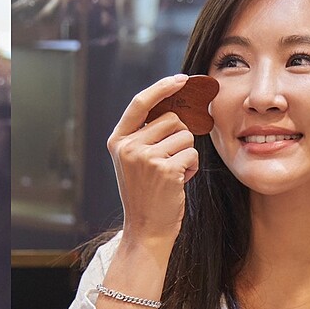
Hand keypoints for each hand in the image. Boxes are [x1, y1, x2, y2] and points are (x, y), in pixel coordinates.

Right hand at [107, 75, 202, 247]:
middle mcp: (127, 146)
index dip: (162, 87)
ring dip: (186, 154)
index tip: (181, 80)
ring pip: (185, 135)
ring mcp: (144, 157)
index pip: (140, 102)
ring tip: (172, 174)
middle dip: (179, 138)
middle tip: (169, 162)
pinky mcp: (164, 169)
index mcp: (118, 140)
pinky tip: (178, 182)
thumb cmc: (147, 193)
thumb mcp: (136, 160)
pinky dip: (191, 167)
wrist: (146, 229)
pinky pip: (191, 153)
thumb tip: (178, 103)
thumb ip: (147, 134)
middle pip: (171, 119)